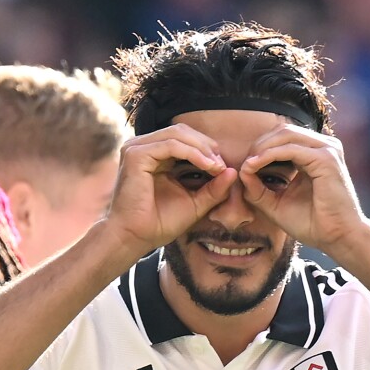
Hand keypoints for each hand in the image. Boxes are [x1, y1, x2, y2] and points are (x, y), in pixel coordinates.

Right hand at [104, 124, 237, 255]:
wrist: (136, 238)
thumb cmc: (159, 223)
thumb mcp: (194, 203)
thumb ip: (213, 188)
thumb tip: (233, 171)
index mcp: (153, 155)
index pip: (183, 137)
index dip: (206, 148)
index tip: (223, 168)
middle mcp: (142, 147)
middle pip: (182, 131)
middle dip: (206, 146)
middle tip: (222, 164)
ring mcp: (137, 148)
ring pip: (177, 134)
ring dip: (202, 148)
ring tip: (217, 166)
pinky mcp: (135, 155)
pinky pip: (171, 145)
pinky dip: (192, 153)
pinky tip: (206, 166)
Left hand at [239, 125, 367, 252]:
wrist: (338, 238)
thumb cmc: (312, 224)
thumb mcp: (277, 203)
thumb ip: (258, 188)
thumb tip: (241, 170)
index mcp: (315, 154)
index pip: (283, 137)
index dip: (260, 148)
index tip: (243, 167)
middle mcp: (324, 147)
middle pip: (282, 131)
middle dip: (258, 145)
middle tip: (243, 164)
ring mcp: (327, 150)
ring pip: (285, 135)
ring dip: (261, 148)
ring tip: (247, 165)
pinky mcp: (326, 158)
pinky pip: (290, 149)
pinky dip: (269, 155)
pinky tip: (254, 166)